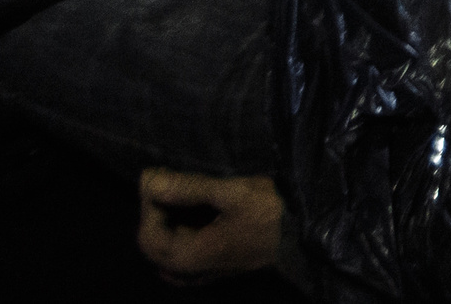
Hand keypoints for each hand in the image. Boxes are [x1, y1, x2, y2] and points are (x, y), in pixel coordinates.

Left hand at [136, 168, 281, 284]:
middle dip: (154, 212)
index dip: (149, 204)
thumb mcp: (233, 193)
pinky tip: (183, 224)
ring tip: (176, 195)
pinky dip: (174, 239)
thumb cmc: (270, 214)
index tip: (161, 177)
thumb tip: (148, 180)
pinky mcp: (211, 270)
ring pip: (164, 252)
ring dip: (164, 223)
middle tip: (166, 183)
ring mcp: (200, 274)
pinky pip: (177, 260)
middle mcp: (189, 271)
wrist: (302, 238)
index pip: (149, 232)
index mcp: (189, 256)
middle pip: (152, 244)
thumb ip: (189, 188)